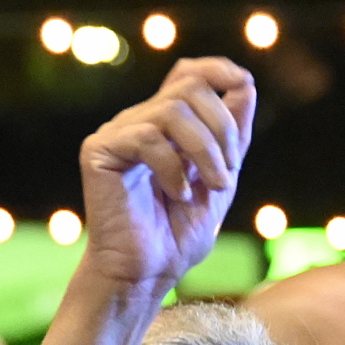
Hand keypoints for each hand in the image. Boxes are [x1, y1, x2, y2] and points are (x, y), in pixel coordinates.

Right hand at [76, 56, 254, 292]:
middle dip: (222, 127)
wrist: (144, 274)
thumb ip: (232, 136)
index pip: (187, 73)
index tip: (243, 87)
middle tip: (226, 175)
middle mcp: (137, 122)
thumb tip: (245, 85)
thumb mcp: (220, 179)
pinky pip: (146, 136)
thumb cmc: (177, 236)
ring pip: (172, 109)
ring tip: (211, 188)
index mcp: (164, 126)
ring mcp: (116, 134)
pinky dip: (173, 167)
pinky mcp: (99, 151)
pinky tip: (177, 195)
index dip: (217, 70)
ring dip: (205, 150)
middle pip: (189, 86)